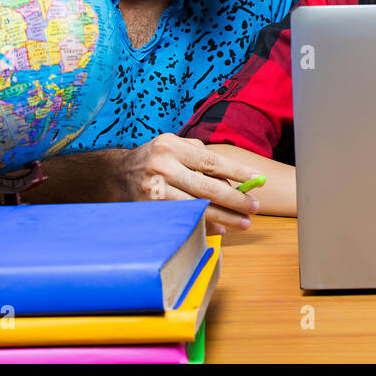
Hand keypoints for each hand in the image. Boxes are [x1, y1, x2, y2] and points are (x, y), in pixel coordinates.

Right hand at [116, 133, 262, 233]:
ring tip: (243, 222)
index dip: (237, 172)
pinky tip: (220, 228)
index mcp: (172, 147)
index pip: (211, 162)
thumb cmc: (156, 159)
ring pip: (196, 206)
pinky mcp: (150, 208)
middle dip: (234, 199)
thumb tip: (231, 181)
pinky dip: (203, 224)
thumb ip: (202, 159)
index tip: (258, 179)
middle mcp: (162, 166)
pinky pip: (183, 218)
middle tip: (254, 207)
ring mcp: (154, 189)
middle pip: (206, 187)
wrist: (117, 175)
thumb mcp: (175, 147)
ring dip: (224, 216)